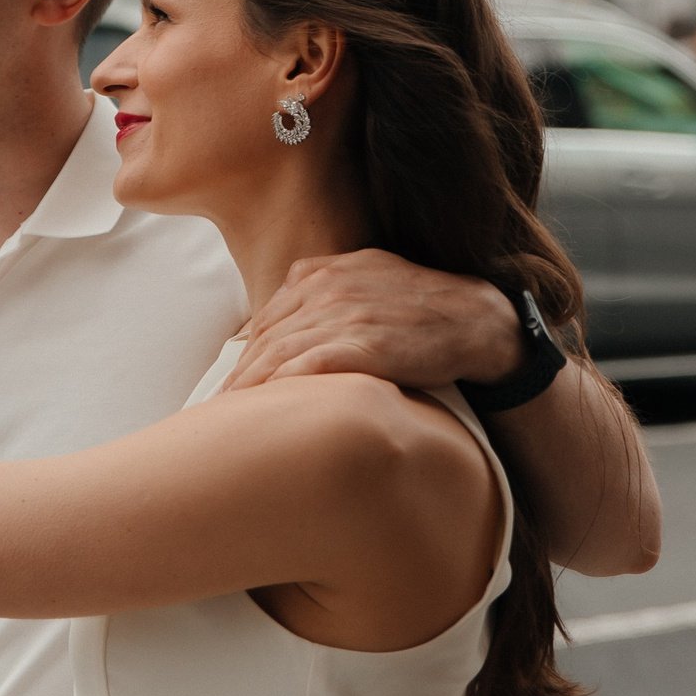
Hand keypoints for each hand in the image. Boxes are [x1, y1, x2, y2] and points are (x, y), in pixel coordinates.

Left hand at [223, 250, 520, 392]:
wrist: (480, 321)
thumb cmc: (424, 310)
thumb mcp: (370, 282)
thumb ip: (325, 297)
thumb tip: (283, 330)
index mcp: (322, 272)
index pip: (266, 319)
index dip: (243, 357)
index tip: (227, 387)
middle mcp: (326, 287)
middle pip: (264, 338)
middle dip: (237, 377)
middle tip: (215, 413)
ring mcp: (343, 313)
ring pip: (276, 354)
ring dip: (247, 390)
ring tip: (227, 423)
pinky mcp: (362, 343)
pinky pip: (303, 369)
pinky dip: (277, 392)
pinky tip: (264, 414)